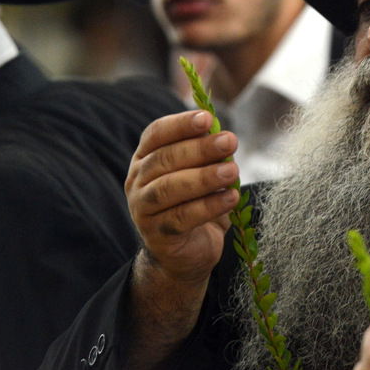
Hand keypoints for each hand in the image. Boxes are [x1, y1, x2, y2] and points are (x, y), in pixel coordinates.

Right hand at [126, 110, 239, 284]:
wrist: (185, 252)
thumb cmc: (195, 202)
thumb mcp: (201, 172)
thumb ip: (208, 154)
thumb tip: (224, 134)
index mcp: (145, 158)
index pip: (157, 134)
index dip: (181, 124)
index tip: (207, 118)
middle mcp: (137, 180)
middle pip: (164, 159)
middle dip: (199, 148)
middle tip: (230, 141)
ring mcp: (143, 208)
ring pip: (169, 188)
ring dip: (204, 177)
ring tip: (232, 171)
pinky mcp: (157, 234)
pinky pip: (182, 217)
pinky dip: (209, 206)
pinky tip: (231, 198)